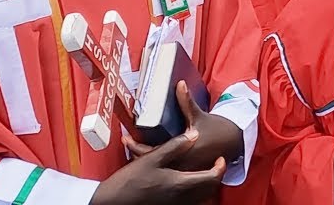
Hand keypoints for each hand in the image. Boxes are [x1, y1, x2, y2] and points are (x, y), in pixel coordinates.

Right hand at [90, 130, 225, 204]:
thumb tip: (195, 135)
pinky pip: (189, 200)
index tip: (220, 158)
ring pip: (200, 196)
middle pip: (210, 189)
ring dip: (205, 184)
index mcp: (181, 183)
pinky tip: (184, 182)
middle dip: (215, 176)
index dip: (220, 167)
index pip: (212, 177)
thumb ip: (175, 146)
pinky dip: (194, 192)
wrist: (112, 202)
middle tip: (214, 164)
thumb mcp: (152, 158)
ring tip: (202, 171)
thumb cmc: (130, 181)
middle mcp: (182, 197)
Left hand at [124, 81, 242, 171]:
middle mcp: (182, 162)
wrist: (232, 140)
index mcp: (183, 148)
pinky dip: (158, 162)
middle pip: (153, 161)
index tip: (126, 139)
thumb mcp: (199, 114)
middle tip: (127, 142)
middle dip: (138, 152)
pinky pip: (168, 169)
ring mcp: (184, 168)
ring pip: (159, 167)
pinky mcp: (187, 171)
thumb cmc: (215, 127)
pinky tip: (151, 156)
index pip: (153, 151)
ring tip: (135, 149)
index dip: (136, 146)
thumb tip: (179, 84)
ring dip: (147, 158)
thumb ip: (186, 101)